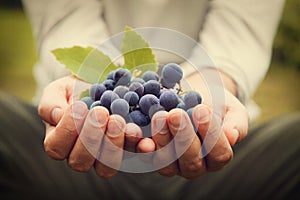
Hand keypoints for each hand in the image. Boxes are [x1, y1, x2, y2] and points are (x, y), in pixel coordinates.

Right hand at [38, 76, 153, 177]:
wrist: (103, 84)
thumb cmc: (77, 89)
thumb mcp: (60, 90)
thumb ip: (50, 103)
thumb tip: (56, 116)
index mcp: (60, 142)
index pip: (57, 147)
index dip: (66, 130)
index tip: (79, 106)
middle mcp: (81, 154)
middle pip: (80, 161)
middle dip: (91, 138)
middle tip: (101, 113)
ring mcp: (105, 156)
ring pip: (106, 166)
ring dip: (112, 145)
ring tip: (118, 120)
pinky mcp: (126, 151)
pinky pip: (132, 156)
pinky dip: (137, 147)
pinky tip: (139, 133)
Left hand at [150, 68, 248, 178]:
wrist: (195, 96)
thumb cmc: (217, 104)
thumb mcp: (232, 111)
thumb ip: (236, 124)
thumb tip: (231, 136)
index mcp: (217, 157)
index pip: (219, 154)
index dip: (211, 135)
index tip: (202, 109)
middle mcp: (195, 165)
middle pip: (191, 162)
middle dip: (183, 137)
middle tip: (176, 114)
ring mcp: (172, 163)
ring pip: (166, 162)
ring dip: (161, 140)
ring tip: (159, 116)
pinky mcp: (152, 155)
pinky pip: (145, 156)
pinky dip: (140, 145)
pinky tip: (137, 131)